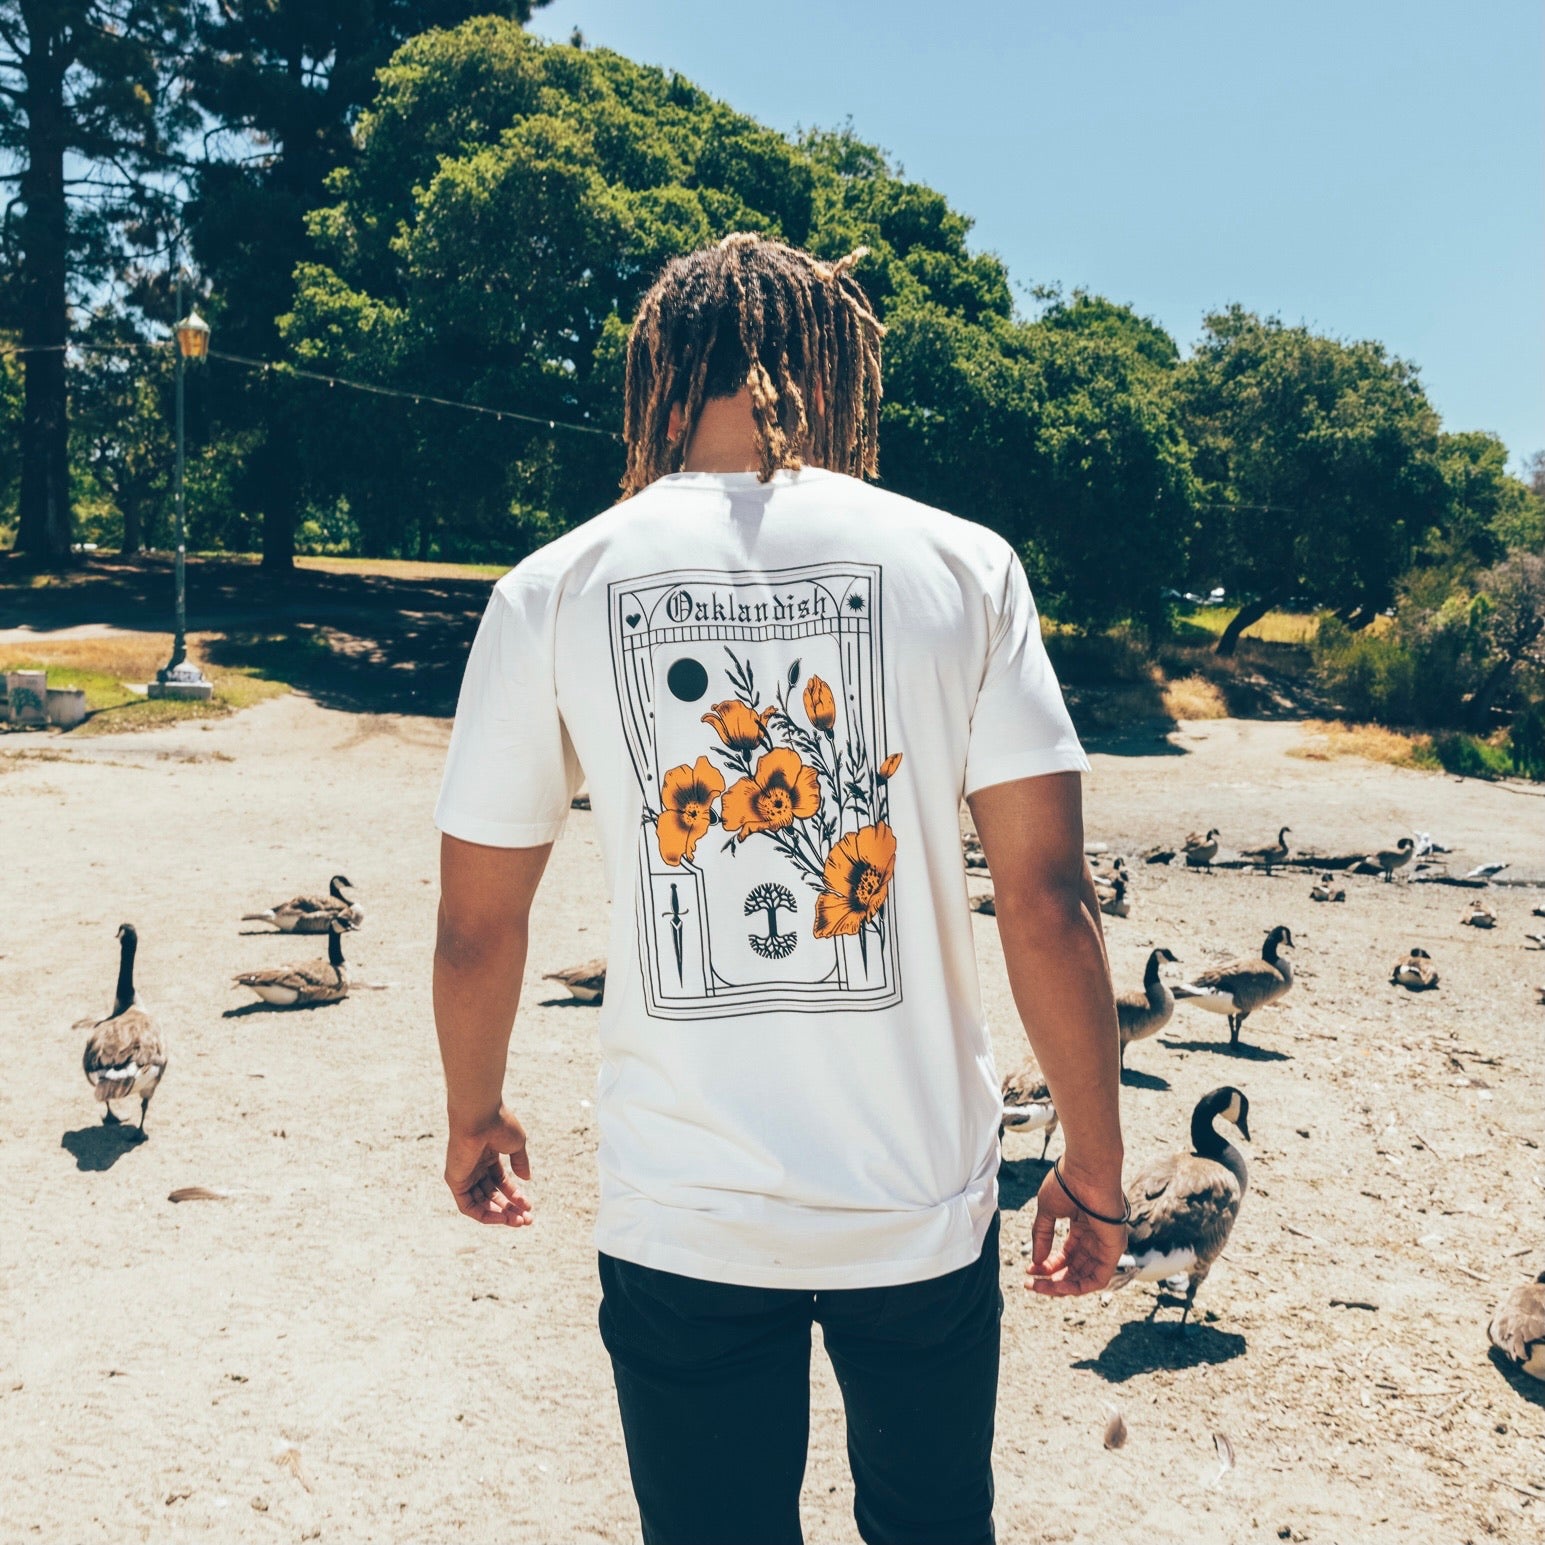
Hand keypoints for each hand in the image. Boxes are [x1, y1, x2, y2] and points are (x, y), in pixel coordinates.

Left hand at [444, 1105, 533, 1227]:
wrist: (480, 1116)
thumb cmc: (499, 1124)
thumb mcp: (516, 1144)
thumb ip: (520, 1162)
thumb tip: (527, 1179)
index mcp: (488, 1155)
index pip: (501, 1182)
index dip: (516, 1195)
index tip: (529, 1206)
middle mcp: (475, 1166)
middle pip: (492, 1195)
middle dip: (510, 1208)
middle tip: (527, 1219)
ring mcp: (464, 1174)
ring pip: (482, 1203)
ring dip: (501, 1215)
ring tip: (520, 1221)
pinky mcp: (455, 1181)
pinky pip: (468, 1206)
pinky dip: (485, 1215)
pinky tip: (503, 1218)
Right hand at [1025, 1164, 1126, 1295]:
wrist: (1086, 1169)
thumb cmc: (1068, 1181)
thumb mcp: (1047, 1210)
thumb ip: (1042, 1235)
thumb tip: (1036, 1261)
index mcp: (1083, 1227)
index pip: (1067, 1255)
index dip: (1048, 1265)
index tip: (1029, 1269)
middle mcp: (1096, 1238)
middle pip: (1075, 1269)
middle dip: (1052, 1279)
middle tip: (1032, 1284)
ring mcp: (1106, 1245)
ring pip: (1086, 1278)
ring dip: (1062, 1287)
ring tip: (1040, 1286)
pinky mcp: (1114, 1249)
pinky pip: (1098, 1278)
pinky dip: (1079, 1286)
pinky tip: (1059, 1286)